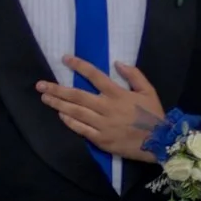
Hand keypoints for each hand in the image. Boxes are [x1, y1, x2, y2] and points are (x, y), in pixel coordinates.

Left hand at [39, 55, 165, 159]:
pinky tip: (60, 115)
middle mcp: (107, 107)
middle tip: (40, 85)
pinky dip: (70, 122)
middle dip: (57, 90)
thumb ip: (134, 75)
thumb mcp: (148, 90)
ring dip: (58, 105)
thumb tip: (117, 63)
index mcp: (118, 93)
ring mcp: (102, 125)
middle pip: (77, 96)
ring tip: (44, 98)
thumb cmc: (153, 114)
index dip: (78, 66)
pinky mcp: (101, 139)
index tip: (65, 59)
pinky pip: (81, 129)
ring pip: (76, 112)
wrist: (160, 142)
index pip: (94, 75)